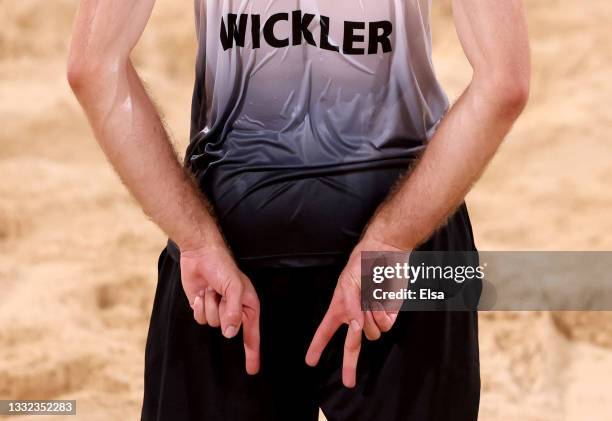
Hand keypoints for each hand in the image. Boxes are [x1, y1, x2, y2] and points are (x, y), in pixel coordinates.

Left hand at [180, 245, 259, 374]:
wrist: (200, 254)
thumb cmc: (222, 267)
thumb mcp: (234, 287)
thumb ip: (234, 311)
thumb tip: (231, 333)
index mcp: (248, 305)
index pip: (252, 334)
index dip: (253, 353)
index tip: (253, 370)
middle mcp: (234, 311)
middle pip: (228, 329)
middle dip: (222, 312)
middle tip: (219, 294)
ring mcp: (218, 310)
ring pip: (212, 324)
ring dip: (210, 306)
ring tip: (212, 290)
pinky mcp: (203, 308)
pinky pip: (200, 319)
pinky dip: (199, 306)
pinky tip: (202, 292)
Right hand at [305, 237, 405, 387]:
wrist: (386, 253)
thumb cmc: (362, 264)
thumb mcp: (349, 285)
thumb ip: (350, 308)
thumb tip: (354, 328)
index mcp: (341, 308)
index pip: (325, 331)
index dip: (317, 347)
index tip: (310, 362)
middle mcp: (357, 316)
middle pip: (350, 346)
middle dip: (349, 365)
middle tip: (349, 383)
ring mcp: (373, 316)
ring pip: (372, 334)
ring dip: (371, 317)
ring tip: (372, 296)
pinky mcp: (390, 314)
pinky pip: (387, 325)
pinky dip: (384, 313)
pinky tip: (383, 298)